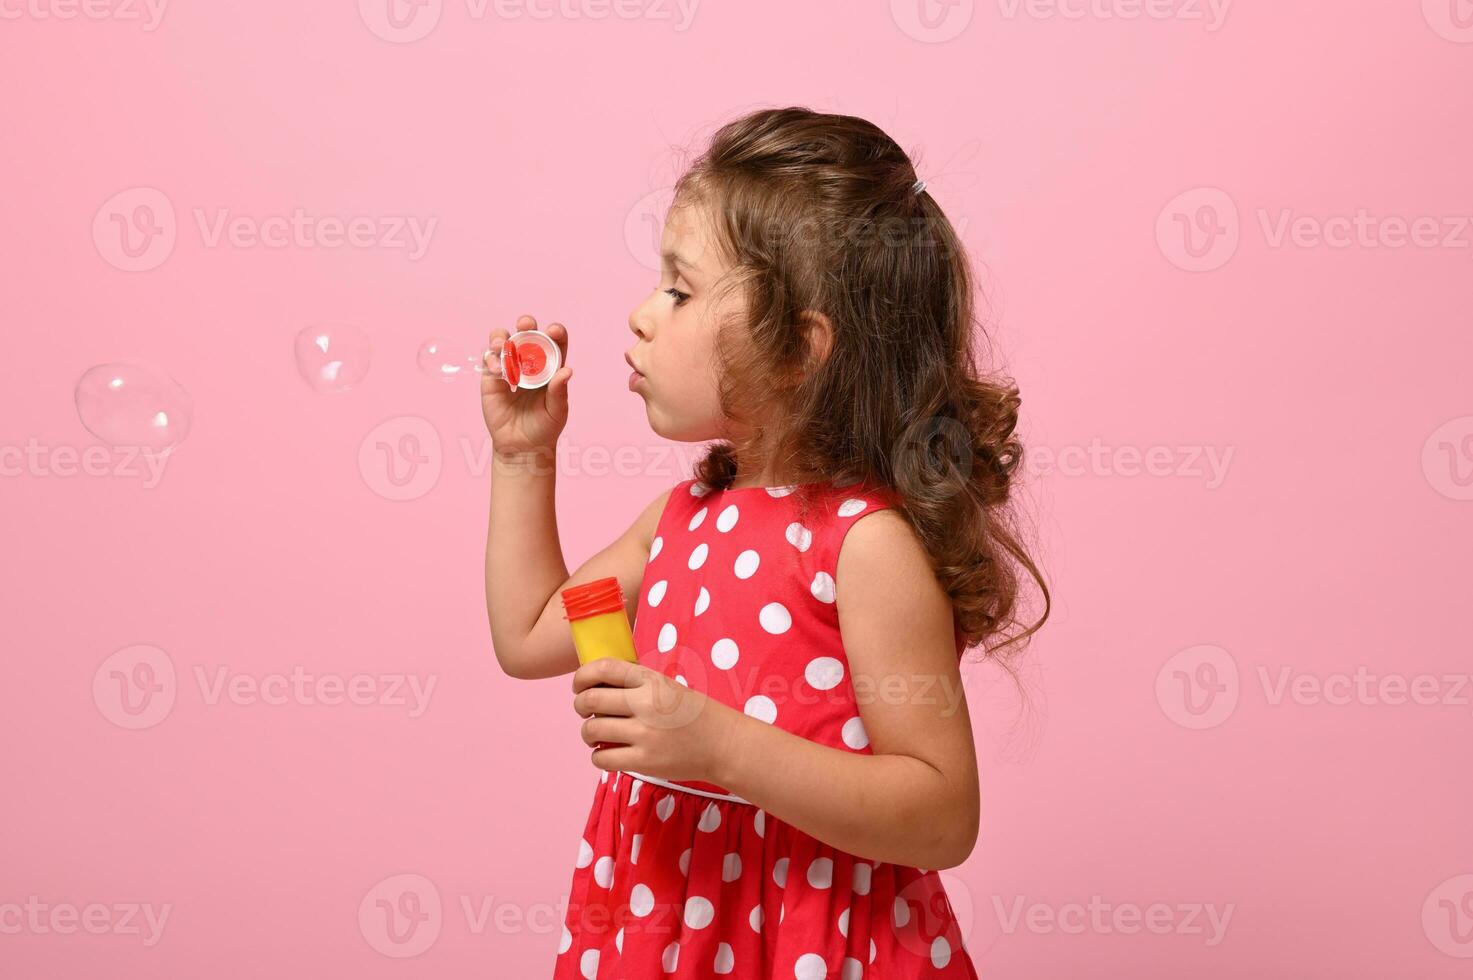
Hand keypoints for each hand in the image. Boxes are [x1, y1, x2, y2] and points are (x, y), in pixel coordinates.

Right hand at [480, 314, 572, 460]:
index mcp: (550, 366)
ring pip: (504, 341)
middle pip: (527, 334)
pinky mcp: (492, 378)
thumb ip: (559, 392)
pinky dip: (492, 359)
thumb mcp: (557, 411)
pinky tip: (498, 369)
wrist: (521, 446)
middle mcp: (530, 362)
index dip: (555, 332)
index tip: (553, 331)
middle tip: (526, 325)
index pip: (554, 341)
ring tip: (504, 345)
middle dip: (526, 324)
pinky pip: (489, 360)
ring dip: (503, 337)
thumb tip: (567, 371)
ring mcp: (509, 367)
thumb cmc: (544, 428)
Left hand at [571, 657, 738, 784]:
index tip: (578, 685)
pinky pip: (602, 758)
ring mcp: (644, 734)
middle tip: (585, 712)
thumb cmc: (693, 713)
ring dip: (588, 733)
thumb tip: (593, 685)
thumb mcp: (667, 686)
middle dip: (580, 706)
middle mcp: (646, 704)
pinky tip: (609, 752)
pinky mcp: (644, 761)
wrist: (723, 743)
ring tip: (598, 734)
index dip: (581, 676)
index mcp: (651, 680)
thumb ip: (635, 683)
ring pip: (591, 731)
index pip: (603, 668)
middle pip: (590, 700)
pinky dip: (599, 756)